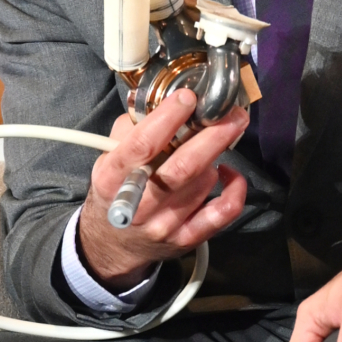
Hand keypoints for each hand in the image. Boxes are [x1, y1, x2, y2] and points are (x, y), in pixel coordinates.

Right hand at [77, 88, 249, 285]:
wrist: (112, 244)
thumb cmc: (115, 190)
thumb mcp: (107, 159)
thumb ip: (129, 129)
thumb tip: (161, 102)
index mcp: (113, 179)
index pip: (142, 145)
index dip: (168, 119)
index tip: (188, 97)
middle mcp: (138, 205)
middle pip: (182, 169)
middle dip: (212, 137)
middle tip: (233, 114)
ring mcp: (164, 225)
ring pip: (203, 185)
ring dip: (214, 159)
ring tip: (214, 144)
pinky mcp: (186, 239)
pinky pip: (221, 214)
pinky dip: (234, 190)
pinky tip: (230, 174)